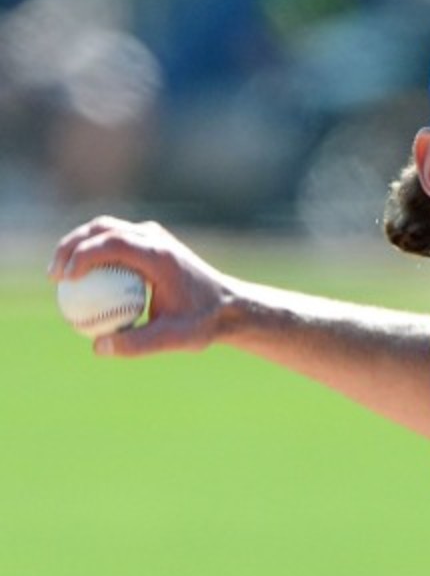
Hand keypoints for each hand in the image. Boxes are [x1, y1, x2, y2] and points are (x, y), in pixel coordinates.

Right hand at [48, 216, 230, 356]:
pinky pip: (115, 241)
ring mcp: (154, 237)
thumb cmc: (204, 322)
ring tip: (61, 276)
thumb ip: (137, 344)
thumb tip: (98, 347)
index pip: (112, 243)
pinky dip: (94, 252)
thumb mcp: (175, 339)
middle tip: (54, 277)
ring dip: (79, 246)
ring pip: (106, 230)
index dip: (81, 255)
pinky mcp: (152, 242)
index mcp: (159, 255)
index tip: (64, 279)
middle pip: (102, 229)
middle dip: (70, 247)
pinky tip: (82, 279)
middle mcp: (155, 239)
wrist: (230, 306)